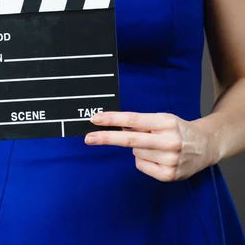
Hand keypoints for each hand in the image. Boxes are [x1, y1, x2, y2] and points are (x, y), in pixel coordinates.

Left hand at [84, 111, 218, 181]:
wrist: (205, 146)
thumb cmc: (178, 129)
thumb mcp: (162, 119)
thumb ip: (141, 123)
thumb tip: (116, 126)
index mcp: (166, 122)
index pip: (134, 119)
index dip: (113, 119)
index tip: (96, 119)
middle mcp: (169, 140)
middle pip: (130, 139)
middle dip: (107, 138)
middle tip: (88, 138)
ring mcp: (170, 159)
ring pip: (135, 153)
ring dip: (138, 149)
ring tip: (156, 146)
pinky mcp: (169, 175)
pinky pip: (142, 166)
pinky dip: (144, 160)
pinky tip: (158, 157)